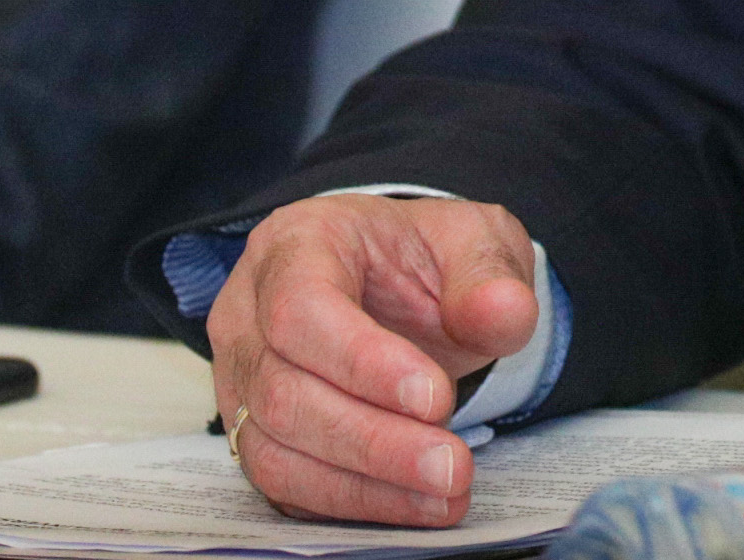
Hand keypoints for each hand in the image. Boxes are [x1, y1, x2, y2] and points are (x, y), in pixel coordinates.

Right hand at [205, 195, 540, 526]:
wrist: (399, 287)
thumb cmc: (423, 257)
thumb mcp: (474, 240)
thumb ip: (490, 273)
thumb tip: (503, 312)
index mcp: (296, 244)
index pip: (301, 308)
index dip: (362, 362)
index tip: (434, 397)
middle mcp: (248, 311)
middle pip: (283, 391)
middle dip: (373, 440)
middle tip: (451, 465)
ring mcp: (239, 377)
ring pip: (275, 449)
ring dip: (364, 484)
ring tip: (444, 492)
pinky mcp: (252, 432)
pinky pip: (283, 484)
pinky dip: (351, 502)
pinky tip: (414, 503)